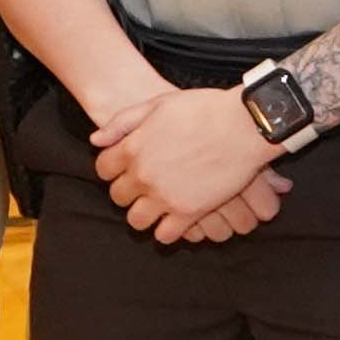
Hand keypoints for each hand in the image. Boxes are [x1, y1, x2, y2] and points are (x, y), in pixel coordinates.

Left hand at [92, 82, 284, 241]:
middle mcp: (143, 175)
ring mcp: (164, 196)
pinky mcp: (188, 213)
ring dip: (143, 213)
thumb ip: (123, 122)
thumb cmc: (203, 109)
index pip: (103, 169)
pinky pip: (165, 235)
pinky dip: (166, 230)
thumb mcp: (157, 104)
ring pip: (136, 220)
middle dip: (127, 192)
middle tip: (143, 186)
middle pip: (118, 196)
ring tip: (156, 206)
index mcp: (133, 148)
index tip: (123, 168)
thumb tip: (95, 140)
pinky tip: (174, 219)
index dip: (112, 169)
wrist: (243, 125)